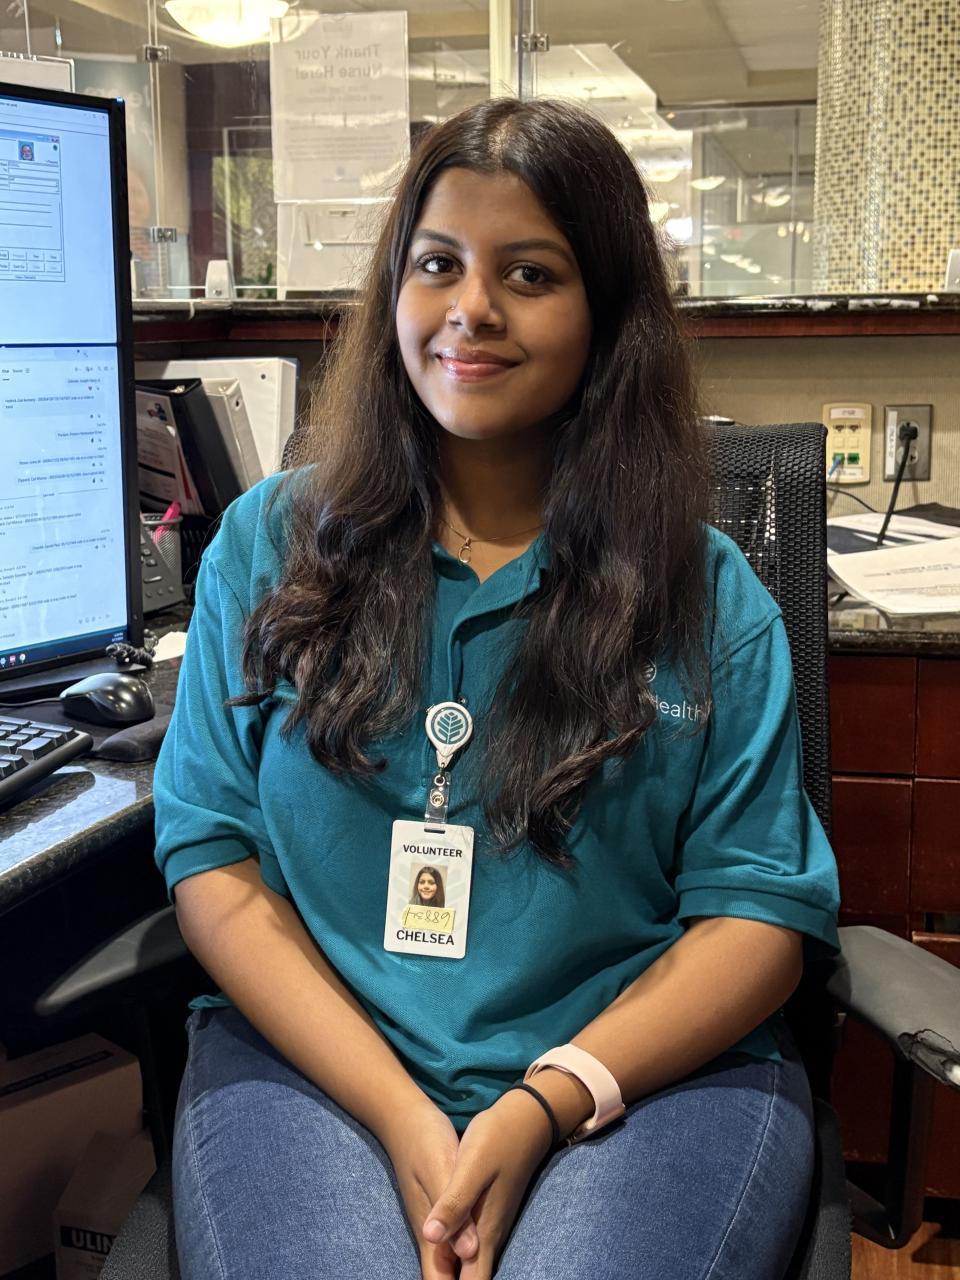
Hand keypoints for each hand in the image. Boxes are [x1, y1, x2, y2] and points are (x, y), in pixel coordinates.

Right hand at [380, 1099, 478, 1279]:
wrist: (407, 1117)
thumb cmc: (424, 1141)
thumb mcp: (441, 1171)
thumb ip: (455, 1211)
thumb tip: (470, 1252)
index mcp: (431, 1232)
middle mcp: (433, 1234)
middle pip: (446, 1276)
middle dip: (466, 1278)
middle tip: (479, 1276)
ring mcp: (438, 1222)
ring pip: (452, 1261)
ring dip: (467, 1270)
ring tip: (481, 1272)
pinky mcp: (445, 1208)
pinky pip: (456, 1240)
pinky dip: (466, 1251)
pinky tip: (479, 1250)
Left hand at [422, 1090, 553, 1279]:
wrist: (524, 1120)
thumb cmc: (497, 1139)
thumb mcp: (471, 1167)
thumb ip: (454, 1203)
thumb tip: (431, 1237)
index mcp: (484, 1232)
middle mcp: (490, 1236)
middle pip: (473, 1279)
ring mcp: (492, 1225)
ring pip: (473, 1267)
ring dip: (456, 1275)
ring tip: (437, 1275)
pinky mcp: (489, 1214)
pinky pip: (474, 1250)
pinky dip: (459, 1262)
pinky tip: (448, 1260)